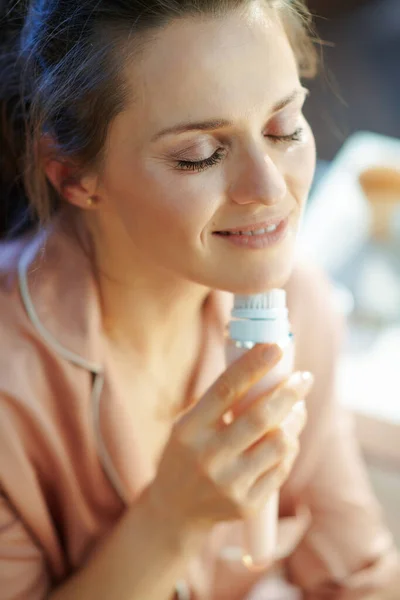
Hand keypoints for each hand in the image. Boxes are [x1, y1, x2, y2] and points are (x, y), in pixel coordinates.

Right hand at [148, 344, 312, 535]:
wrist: (176, 508)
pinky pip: (282, 468)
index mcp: (189, 429)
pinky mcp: (246, 504)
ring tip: (297, 408)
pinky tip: (287, 437)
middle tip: (304, 377)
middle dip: (289, 392)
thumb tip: (261, 363)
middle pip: (261, 417)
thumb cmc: (188, 453)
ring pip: (279, 443)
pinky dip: (289, 447)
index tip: (275, 347)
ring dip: (295, 420)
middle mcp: (208, 457)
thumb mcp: (189, 424)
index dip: (252, 366)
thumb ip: (219, 401)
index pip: (225, 389)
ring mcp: (228, 484)